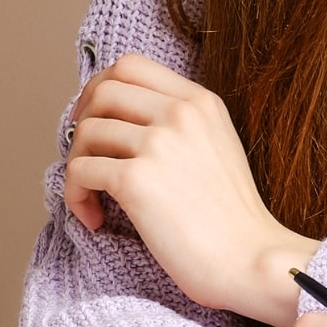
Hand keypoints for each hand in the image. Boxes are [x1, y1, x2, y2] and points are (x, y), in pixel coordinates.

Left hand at [64, 55, 307, 325]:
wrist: (251, 260)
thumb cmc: (232, 219)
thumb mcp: (216, 147)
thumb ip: (178, 125)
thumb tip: (118, 121)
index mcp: (200, 102)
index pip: (131, 65)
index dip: (99, 88)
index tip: (95, 117)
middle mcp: (180, 113)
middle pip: (103, 90)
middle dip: (82, 121)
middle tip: (86, 156)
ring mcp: (158, 144)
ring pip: (86, 131)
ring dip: (77, 164)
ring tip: (93, 196)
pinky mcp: (137, 181)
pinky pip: (80, 172)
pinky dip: (76, 196)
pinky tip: (95, 219)